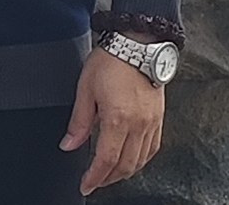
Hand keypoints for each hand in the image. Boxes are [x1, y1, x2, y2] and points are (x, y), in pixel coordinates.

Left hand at [60, 47, 164, 195]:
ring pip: (140, 161)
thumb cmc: (111, 60)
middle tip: (95, 181)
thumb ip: (78, 121)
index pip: (105, 160)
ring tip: (110, 174)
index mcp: (117, 118)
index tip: (85, 184)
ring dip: (124, 172)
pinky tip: (132, 159)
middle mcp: (138, 125)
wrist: (137, 43)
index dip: (94, 177)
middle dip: (108, 179)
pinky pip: (153, 148)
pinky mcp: (159, 118)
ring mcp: (151, 123)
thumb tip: (69, 144)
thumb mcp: (85, 89)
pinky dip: (141, 160)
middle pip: (124, 166)